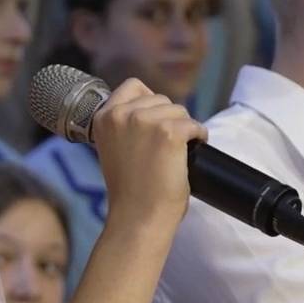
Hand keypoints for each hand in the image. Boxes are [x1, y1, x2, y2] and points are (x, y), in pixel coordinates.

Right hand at [91, 78, 208, 226]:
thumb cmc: (129, 191)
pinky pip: (195, 124)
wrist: (138, 216)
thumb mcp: (113, 149)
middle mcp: (121, 113)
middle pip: (160, 98)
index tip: (154, 123)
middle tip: (166, 146)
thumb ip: (123, 127)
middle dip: (168, 118)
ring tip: (177, 153)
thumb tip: (150, 113)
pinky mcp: (169, 132)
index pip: (133, 86)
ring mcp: (145, 121)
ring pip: (179, 110)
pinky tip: (192, 153)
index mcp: (103, 117)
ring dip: (184, 128)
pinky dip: (199, 137)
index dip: (149, 102)